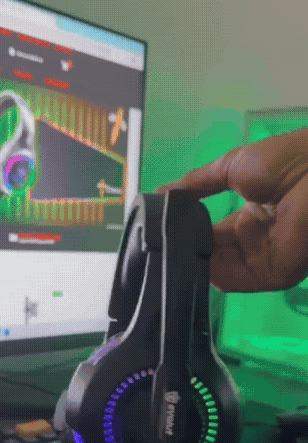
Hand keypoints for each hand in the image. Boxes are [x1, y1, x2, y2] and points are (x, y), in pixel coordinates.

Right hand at [156, 128, 307, 292]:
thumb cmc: (285, 162)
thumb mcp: (231, 166)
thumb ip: (196, 183)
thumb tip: (160, 193)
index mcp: (250, 217)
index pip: (211, 234)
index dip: (187, 232)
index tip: (160, 229)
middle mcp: (254, 242)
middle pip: (212, 254)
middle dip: (185, 249)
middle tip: (156, 243)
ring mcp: (261, 261)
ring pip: (216, 270)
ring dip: (192, 261)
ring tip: (165, 249)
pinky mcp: (268, 276)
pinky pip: (230, 280)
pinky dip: (206, 273)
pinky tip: (186, 258)